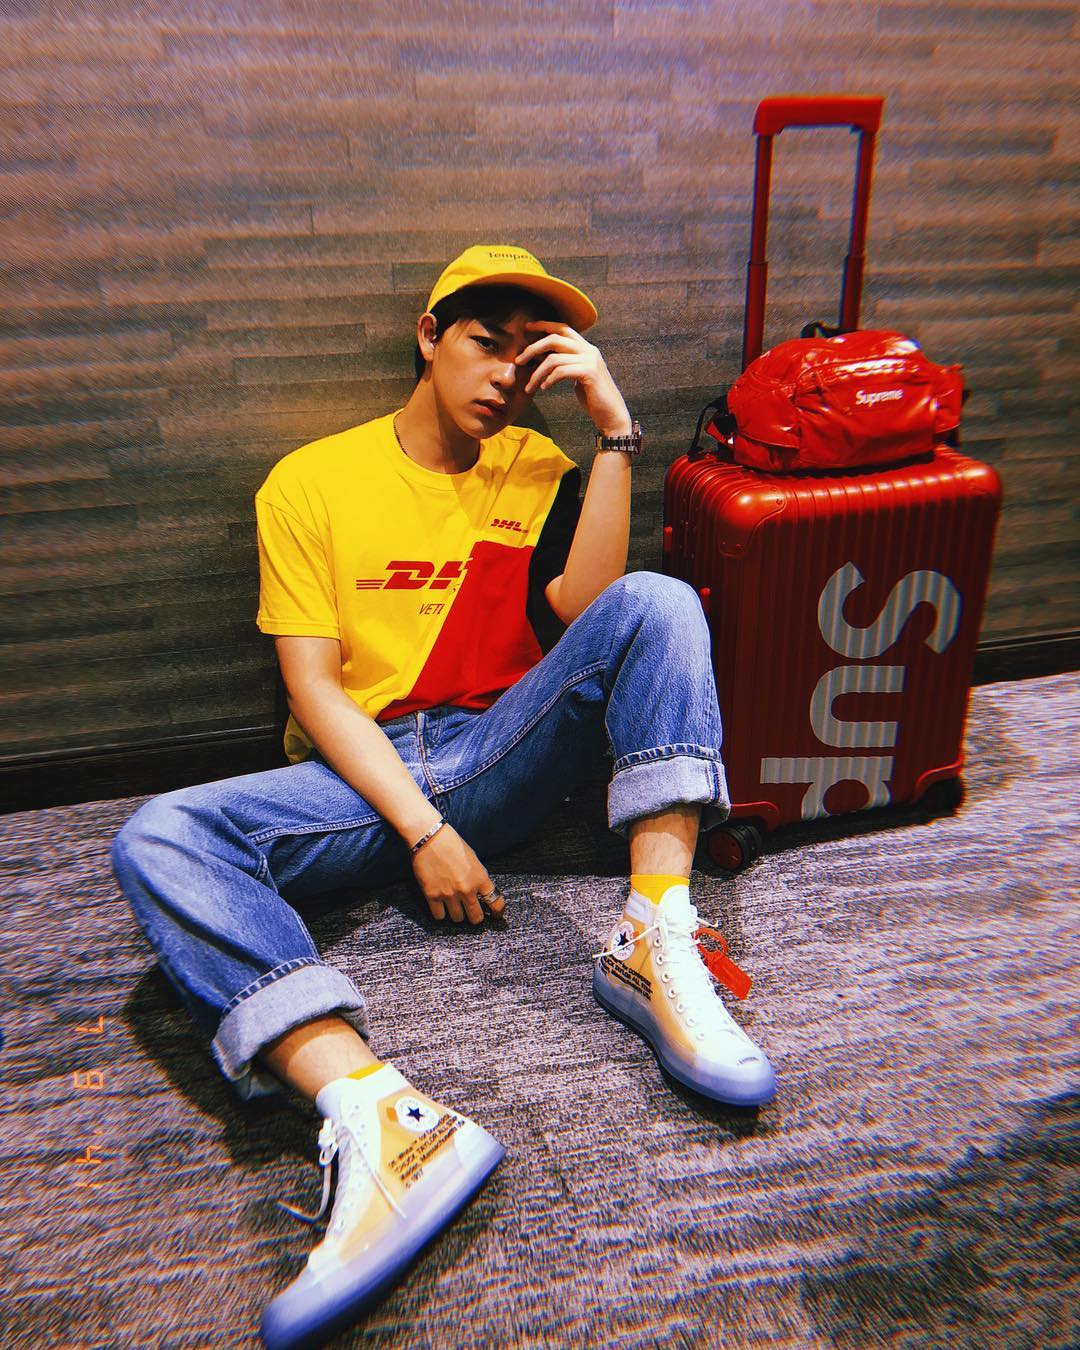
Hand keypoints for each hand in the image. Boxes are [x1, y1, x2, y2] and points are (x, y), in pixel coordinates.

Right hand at [410, 821, 504, 924]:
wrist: (430, 837)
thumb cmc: (452, 843)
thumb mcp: (473, 859)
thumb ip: (478, 878)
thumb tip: (479, 893)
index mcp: (480, 878)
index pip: (496, 903)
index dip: (497, 912)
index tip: (495, 914)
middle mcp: (467, 889)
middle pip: (476, 918)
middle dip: (475, 917)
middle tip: (471, 913)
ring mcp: (449, 894)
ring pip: (458, 919)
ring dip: (457, 914)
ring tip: (454, 906)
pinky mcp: (432, 895)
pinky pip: (439, 916)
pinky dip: (441, 913)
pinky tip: (441, 906)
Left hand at [517, 321, 631, 437]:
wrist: (612, 415)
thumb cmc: (593, 398)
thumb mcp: (576, 376)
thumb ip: (564, 364)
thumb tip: (541, 358)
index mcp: (586, 348)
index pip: (563, 328)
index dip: (544, 325)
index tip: (527, 328)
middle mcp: (589, 350)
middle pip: (555, 338)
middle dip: (533, 348)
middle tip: (518, 361)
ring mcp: (590, 360)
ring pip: (554, 358)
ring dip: (537, 373)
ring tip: (529, 387)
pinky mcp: (590, 373)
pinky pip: (561, 371)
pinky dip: (549, 379)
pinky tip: (544, 389)